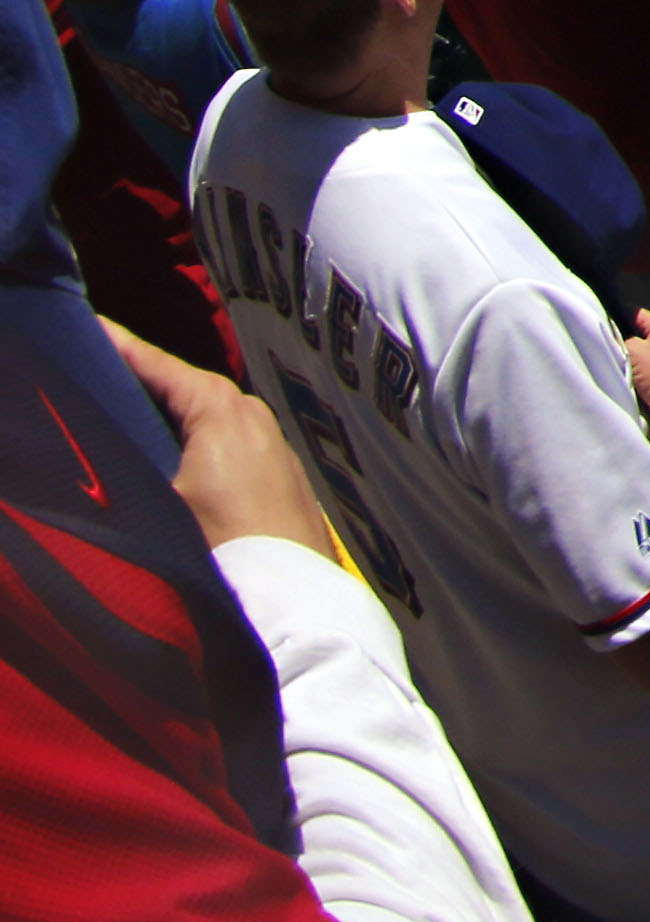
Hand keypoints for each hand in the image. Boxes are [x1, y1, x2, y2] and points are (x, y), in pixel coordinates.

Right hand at [100, 323, 336, 559]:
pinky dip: (190, 442)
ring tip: (118, 413)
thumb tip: (99, 454)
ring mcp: (268, 443)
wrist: (291, 595)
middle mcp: (250, 414)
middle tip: (91, 371)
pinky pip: (222, 443)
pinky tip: (165, 460)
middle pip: (180, 387)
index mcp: (220, 408)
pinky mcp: (276, 474)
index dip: (117, 347)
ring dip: (164, 416)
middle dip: (138, 381)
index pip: (155, 365)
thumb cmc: (227, 546)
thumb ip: (126, 467)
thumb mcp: (158, 504)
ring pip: (202, 418)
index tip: (86, 327)